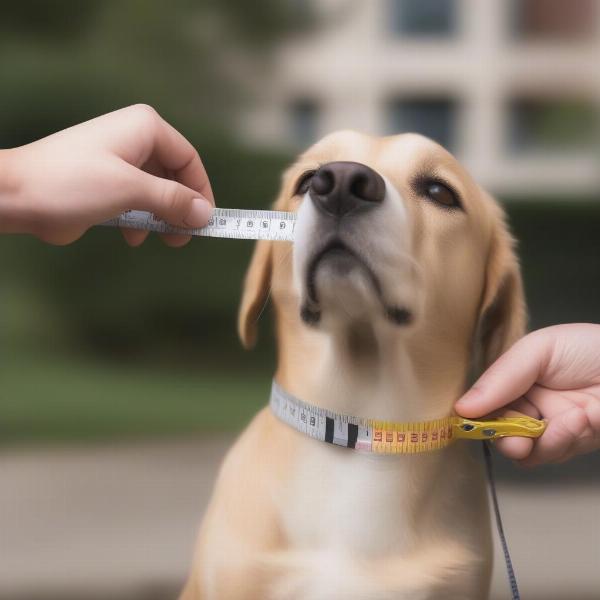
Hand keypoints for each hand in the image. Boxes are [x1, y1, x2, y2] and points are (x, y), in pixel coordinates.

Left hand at [0, 104, 213, 245]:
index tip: (204, 222)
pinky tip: (133, 237)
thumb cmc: (72, 182)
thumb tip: (205, 215)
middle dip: (181, 208)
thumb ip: (172, 200)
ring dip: (163, 217)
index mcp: (145, 128)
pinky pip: (139, 201)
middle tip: (183, 236)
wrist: (14, 194)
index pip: (189, 159)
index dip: (200, 191)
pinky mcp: (108, 183)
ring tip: (162, 239)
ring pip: (158, 191)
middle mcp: (136, 141)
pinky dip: (142, 219)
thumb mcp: (130, 190)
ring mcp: (121, 162)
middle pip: (176, 177)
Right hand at [455, 323, 599, 466]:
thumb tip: (461, 408)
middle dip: (505, 438)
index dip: (476, 416)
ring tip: (569, 419)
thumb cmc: (591, 348)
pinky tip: (582, 419)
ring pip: (525, 452)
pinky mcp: (577, 443)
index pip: (485, 404)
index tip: (469, 423)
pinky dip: (564, 440)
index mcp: (516, 381)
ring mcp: (552, 427)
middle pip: (500, 433)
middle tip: (515, 439)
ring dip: (542, 440)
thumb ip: (500, 377)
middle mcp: (530, 405)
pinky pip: (554, 454)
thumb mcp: (538, 350)